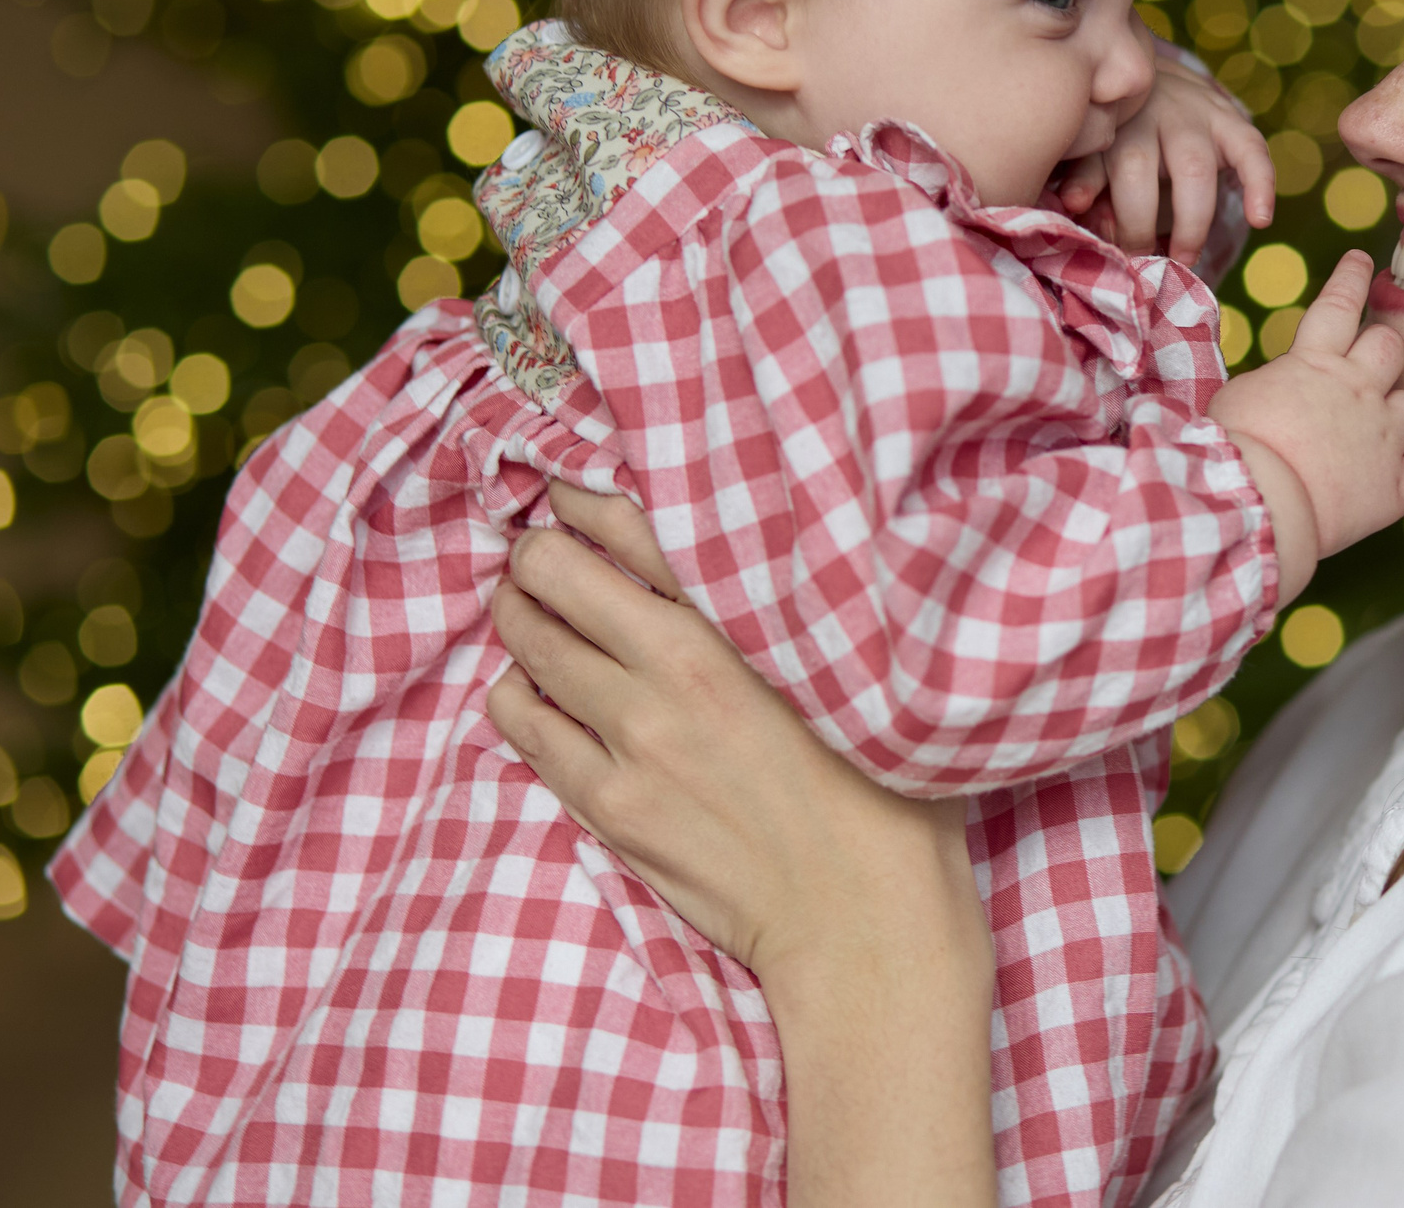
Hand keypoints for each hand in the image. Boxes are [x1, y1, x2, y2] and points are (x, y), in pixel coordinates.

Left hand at [486, 485, 995, 1207]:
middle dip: (540, 551)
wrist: (864, 920)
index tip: (575, 484)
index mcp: (745, 625)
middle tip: (551, 552)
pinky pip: (518, 720)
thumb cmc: (885, 789)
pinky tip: (545, 691)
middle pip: (552, 569)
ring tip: (540, 612)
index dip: (586, 490)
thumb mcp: (861, 668)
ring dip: (523, 614)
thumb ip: (794, 605)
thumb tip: (747, 542)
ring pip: (525, 639)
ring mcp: (631, 740)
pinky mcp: (606, 803)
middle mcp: (675, 671)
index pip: (632, 520)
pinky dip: (519, 691)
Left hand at [1056, 38, 1271, 267]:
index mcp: (1111, 120)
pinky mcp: (1231, 120)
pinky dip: (1261, 185)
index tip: (1107, 250)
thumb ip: (1087, 177)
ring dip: (1190, 223)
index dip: (1101, 210)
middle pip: (1138, 168)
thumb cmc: (1119, 125)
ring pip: (1193, 169)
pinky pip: (1253, 151)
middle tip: (1141, 264)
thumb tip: (1074, 206)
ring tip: (1185, 258)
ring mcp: (1195, 113)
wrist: (1155, 73)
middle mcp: (1150, 111)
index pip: (1099, 166)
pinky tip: (1260, 218)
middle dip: (1138, 226)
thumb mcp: (1094, 146)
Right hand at [1209, 252, 1403, 596]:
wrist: (1257, 500)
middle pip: (1391, 346)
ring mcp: (1383, 438)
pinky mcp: (1394, 486)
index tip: (1363, 258)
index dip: (1352, 277)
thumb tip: (1275, 388)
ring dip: (1401, 413)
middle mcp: (1358, 391)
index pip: (1339, 303)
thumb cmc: (1233, 446)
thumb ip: (1270, 385)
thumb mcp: (1239, 396)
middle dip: (1383, 350)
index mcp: (1315, 364)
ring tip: (1383, 427)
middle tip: (1372, 360)